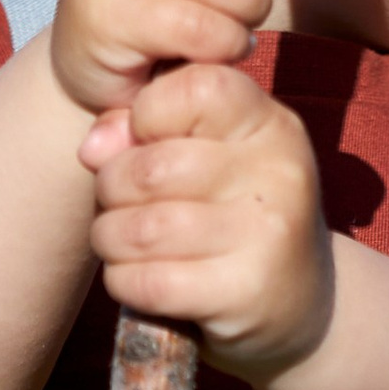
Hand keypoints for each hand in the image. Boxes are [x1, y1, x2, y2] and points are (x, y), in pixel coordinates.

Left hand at [81, 66, 333, 375]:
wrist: (296, 302)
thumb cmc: (233, 214)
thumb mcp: (207, 156)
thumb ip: (145, 133)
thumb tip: (92, 148)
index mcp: (270, 124)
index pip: (196, 87)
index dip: (147, 113)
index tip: (147, 141)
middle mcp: (278, 170)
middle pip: (151, 168)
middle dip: (112, 189)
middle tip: (123, 204)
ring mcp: (267, 233)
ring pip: (139, 230)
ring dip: (111, 239)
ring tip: (125, 242)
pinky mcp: (245, 291)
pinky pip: (145, 281)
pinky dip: (124, 281)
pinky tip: (140, 278)